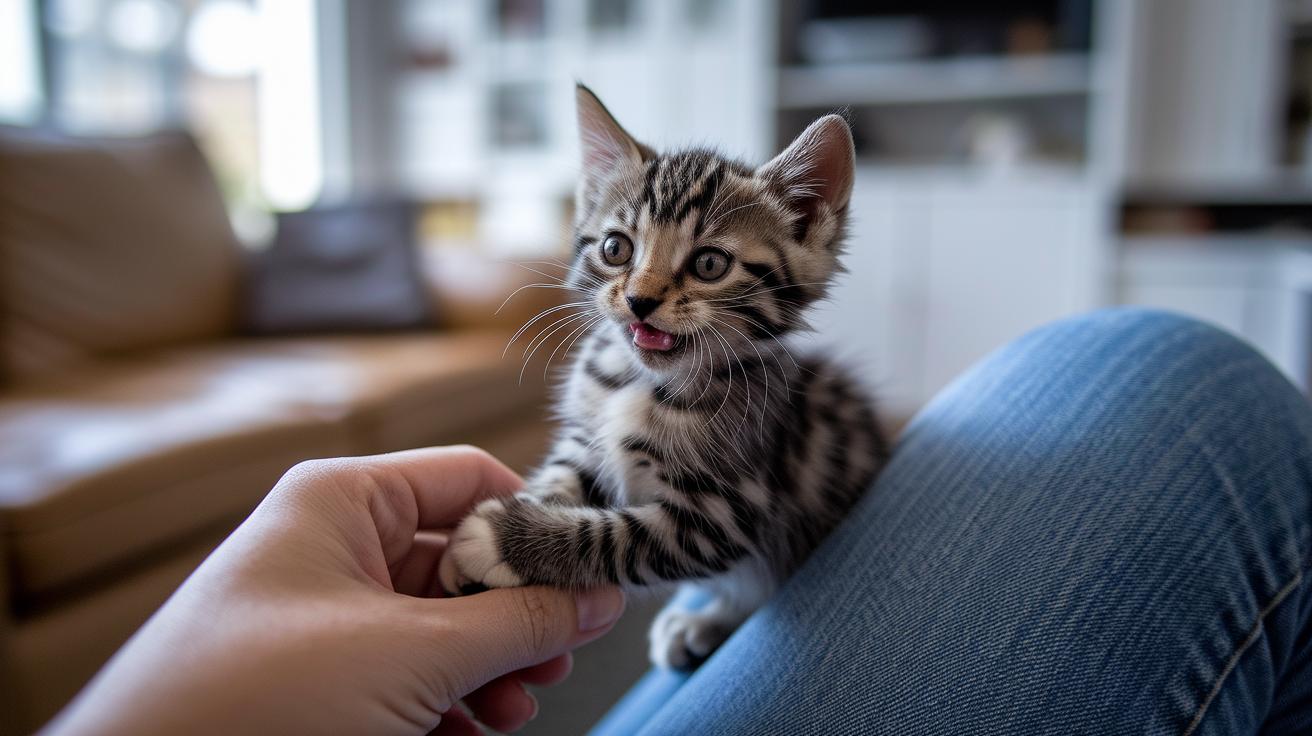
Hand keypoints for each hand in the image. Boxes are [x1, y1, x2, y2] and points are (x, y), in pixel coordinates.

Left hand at [46, 446, 625, 734]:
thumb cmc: (258, 697)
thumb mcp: (413, 653)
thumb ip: (520, 622)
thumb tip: (602, 595)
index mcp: (345, 500)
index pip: (470, 480)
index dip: (535, 526)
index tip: (587, 579)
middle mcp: (333, 544)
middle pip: (461, 559)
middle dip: (514, 616)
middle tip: (557, 658)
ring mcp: (322, 612)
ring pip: (438, 624)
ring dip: (487, 667)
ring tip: (513, 708)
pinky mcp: (315, 674)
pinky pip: (403, 669)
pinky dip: (445, 700)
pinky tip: (469, 732)